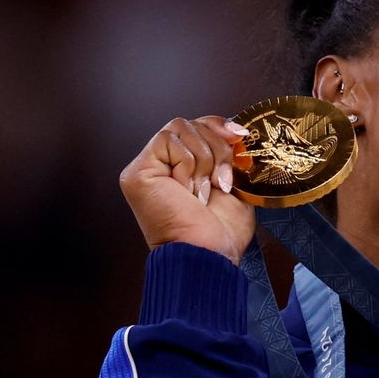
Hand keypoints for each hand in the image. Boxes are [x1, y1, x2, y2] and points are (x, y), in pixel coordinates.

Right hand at [119, 116, 253, 264]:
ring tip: (203, 192)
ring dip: (205, 161)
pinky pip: (167, 140)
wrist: (208, 254)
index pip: (198, 126)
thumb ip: (229, 156)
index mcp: (184, 168)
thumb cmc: (222, 232)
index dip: (219, 125)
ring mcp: (147, 168)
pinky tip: (187, 192)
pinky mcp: (138, 172)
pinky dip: (187, 164)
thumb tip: (237, 131)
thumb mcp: (233, 184)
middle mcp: (163, 165)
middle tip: (221, 181)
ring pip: (181, 128)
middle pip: (192, 123)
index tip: (240, 136)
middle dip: (218, 148)